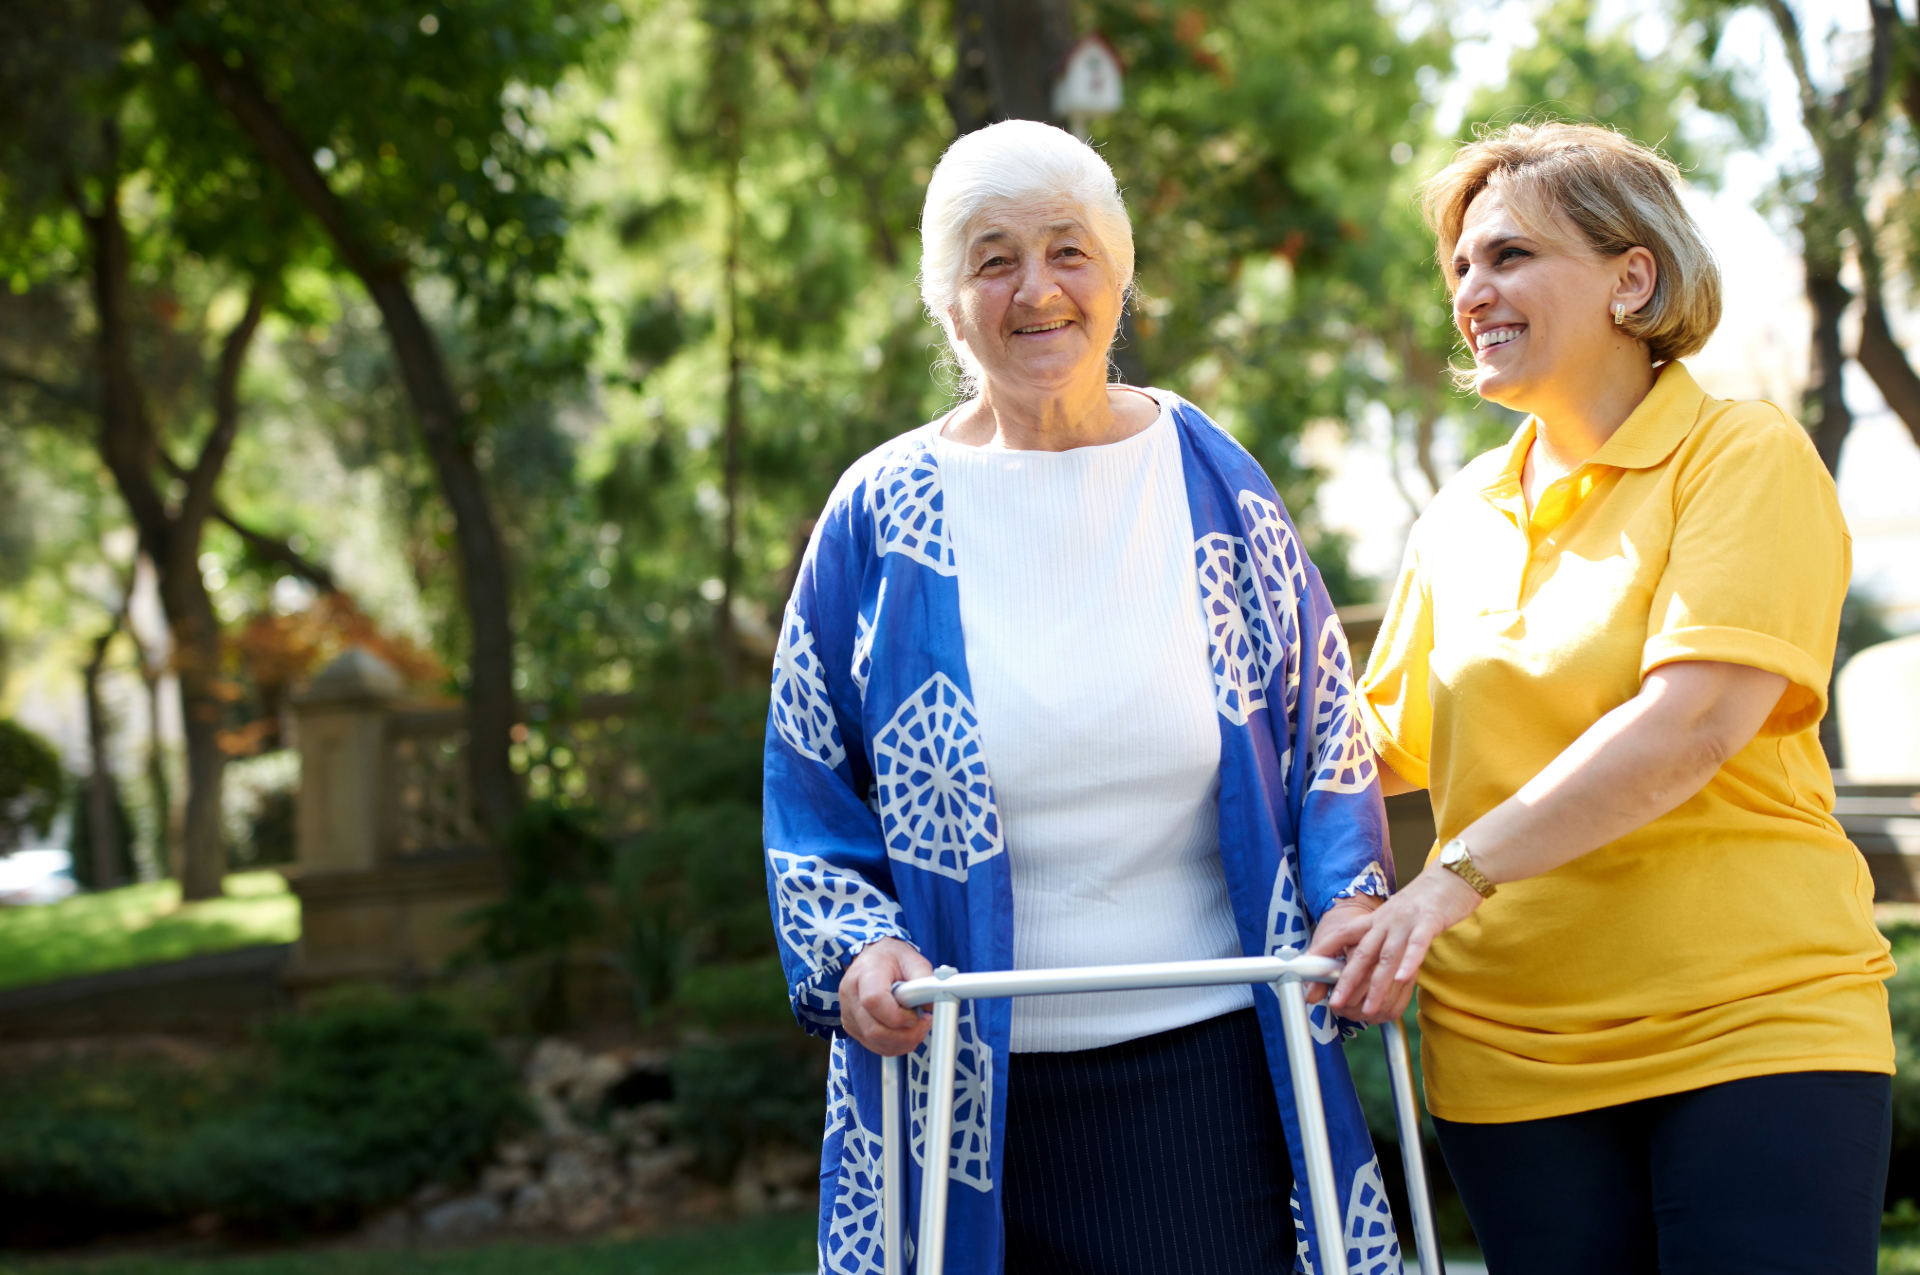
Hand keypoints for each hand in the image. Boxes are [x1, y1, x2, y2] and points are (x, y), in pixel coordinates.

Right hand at [840, 937, 933, 1054]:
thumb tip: (933, 1005)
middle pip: (874, 1029)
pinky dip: (894, 1045)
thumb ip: (924, 980)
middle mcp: (850, 994)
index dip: (898, 1016)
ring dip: (902, 1042)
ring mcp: (848, 1013)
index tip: (917, 1015)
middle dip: (905, 1034)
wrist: (873, 958)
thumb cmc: (892, 958)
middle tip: (924, 1024)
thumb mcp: (913, 959)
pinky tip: (905, 1033)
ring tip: (917, 1027)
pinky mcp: (851, 1026)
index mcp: (865, 973)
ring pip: (874, 1041)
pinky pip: (873, 1045)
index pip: (874, 1001)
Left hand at [1312, 868, 1482, 1023]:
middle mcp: (1385, 920)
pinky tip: (1403, 979)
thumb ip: (1379, 940)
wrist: (1451, 876)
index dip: (1322, 952)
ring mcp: (1406, 921)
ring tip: (1368, 1008)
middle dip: (1346, 981)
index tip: (1305, 971)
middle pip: (1361, 953)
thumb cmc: (1422, 903)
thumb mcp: (1393, 918)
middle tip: (1334, 1003)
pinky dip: (1409, 962)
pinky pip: (1417, 945)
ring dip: (1376, 985)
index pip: (1341, 935)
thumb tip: (1364, 966)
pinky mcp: (1429, 921)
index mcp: (1374, 919)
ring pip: (1387, 956)